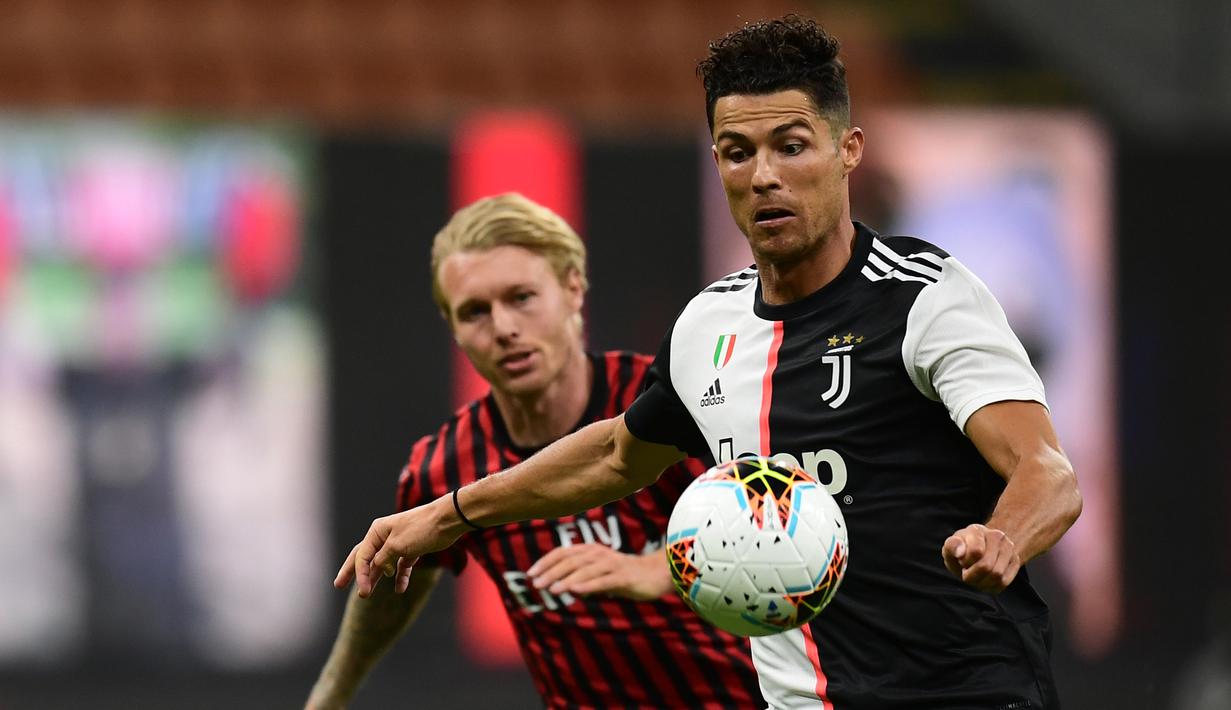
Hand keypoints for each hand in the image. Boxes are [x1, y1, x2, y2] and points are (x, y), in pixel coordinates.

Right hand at [334, 501, 460, 597]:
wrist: (447, 520)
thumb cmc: (421, 529)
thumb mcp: (397, 546)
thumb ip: (383, 559)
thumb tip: (377, 569)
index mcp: (377, 531)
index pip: (362, 556)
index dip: (360, 575)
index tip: (363, 592)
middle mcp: (385, 536)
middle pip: (366, 557)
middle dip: (354, 573)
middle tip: (338, 586)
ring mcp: (399, 542)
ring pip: (384, 563)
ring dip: (377, 577)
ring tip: (367, 593)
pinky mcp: (413, 548)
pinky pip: (402, 565)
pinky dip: (401, 577)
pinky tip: (400, 589)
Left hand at [527, 544, 672, 601]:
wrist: (656, 575)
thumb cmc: (623, 575)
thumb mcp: (598, 574)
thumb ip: (580, 577)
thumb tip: (559, 586)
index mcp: (591, 551)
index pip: (563, 552)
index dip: (546, 561)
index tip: (530, 573)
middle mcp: (599, 554)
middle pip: (570, 561)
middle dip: (551, 572)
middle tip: (536, 584)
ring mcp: (612, 564)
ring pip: (585, 570)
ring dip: (566, 579)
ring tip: (551, 589)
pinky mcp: (624, 577)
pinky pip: (604, 581)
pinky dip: (589, 585)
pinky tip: (576, 592)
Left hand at [941, 523, 1021, 593]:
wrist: (979, 552)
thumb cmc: (962, 551)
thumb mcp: (950, 548)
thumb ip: (951, 547)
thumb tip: (960, 552)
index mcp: (977, 530)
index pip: (976, 551)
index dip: (965, 563)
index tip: (961, 561)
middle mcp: (997, 536)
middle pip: (986, 566)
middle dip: (972, 575)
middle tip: (967, 572)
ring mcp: (1008, 548)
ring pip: (997, 575)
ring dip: (982, 582)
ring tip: (976, 575)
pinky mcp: (1015, 562)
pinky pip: (1004, 582)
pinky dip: (991, 585)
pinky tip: (985, 579)